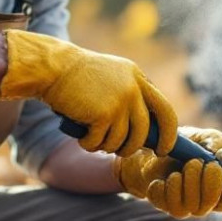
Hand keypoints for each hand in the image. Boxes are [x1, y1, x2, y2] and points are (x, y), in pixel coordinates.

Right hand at [0, 31, 176, 156]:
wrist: (53, 68)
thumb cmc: (76, 76)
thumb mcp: (110, 77)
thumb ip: (128, 95)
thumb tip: (144, 132)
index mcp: (137, 78)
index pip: (164, 110)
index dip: (168, 133)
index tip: (163, 148)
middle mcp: (134, 89)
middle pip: (146, 132)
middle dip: (135, 147)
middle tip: (123, 153)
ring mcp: (120, 101)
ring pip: (122, 141)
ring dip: (106, 146)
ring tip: (92, 138)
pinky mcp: (104, 114)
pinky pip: (100, 143)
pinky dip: (89, 144)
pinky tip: (81, 136)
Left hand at [113, 127, 221, 217]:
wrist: (162, 143)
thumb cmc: (194, 143)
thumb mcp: (211, 139)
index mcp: (221, 189)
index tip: (216, 167)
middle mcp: (203, 201)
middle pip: (208, 204)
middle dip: (202, 182)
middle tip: (196, 162)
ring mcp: (183, 204)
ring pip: (187, 207)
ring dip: (185, 185)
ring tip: (180, 168)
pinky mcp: (163, 203)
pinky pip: (165, 204)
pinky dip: (164, 189)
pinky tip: (163, 178)